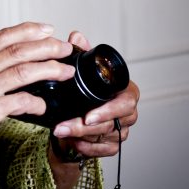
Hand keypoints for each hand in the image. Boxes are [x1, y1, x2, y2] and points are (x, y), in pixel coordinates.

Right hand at [0, 22, 76, 188]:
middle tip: (64, 49)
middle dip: (46, 47)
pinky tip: (42, 105)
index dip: (27, 31)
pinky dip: (36, 102)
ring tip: (65, 71)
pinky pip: (20, 100)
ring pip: (22, 71)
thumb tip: (9, 63)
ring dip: (49, 69)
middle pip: (15, 50)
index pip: (0, 37)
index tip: (46, 30)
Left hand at [51, 31, 139, 158]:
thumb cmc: (85, 90)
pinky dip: (88, 149)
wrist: (77, 114)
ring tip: (61, 131)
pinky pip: (105, 152)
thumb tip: (76, 36)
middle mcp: (127, 112)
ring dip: (82, 137)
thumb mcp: (82, 69)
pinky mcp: (112, 145)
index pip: (126, 102)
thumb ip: (81, 53)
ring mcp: (121, 130)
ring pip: (107, 139)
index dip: (109, 110)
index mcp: (125, 91)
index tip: (88, 115)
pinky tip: (73, 143)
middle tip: (63, 126)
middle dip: (86, 127)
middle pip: (114, 124)